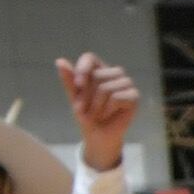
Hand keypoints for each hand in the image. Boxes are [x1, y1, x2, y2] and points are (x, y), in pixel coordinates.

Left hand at [59, 54, 138, 172]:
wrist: (98, 135)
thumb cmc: (87, 114)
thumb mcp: (75, 97)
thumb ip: (69, 80)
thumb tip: (59, 61)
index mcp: (98, 69)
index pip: (90, 58)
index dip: (83, 69)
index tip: (77, 85)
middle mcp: (114, 73)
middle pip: (98, 76)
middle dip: (88, 96)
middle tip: (86, 110)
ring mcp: (126, 84)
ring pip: (106, 88)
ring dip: (97, 106)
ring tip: (97, 115)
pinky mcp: (134, 96)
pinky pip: (117, 97)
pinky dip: (108, 109)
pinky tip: (108, 115)